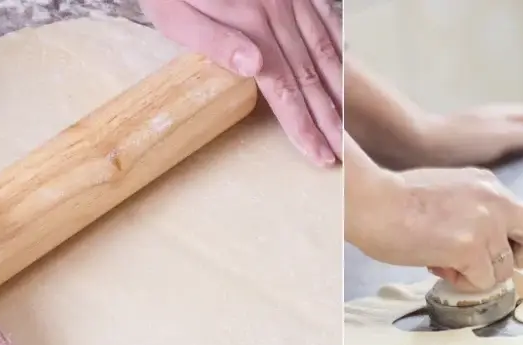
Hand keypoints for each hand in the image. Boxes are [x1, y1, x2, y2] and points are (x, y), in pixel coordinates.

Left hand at [141, 0, 341, 165]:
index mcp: (250, 24)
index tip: (319, 153)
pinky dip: (339, 45)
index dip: (303, 123)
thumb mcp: (175, 14)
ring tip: (347, 122)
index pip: (284, 86)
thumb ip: (214, 41)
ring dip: (338, 90)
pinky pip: (326, 16)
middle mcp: (279, 11)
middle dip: (327, 118)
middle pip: (310, 75)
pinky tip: (344, 67)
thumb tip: (256, 66)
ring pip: (325, 49)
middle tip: (340, 151)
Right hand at [351, 167, 522, 291]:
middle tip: (484, 264)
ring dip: (477, 275)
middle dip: (514, 259)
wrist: (372, 202)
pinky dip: (462, 282)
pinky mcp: (470, 248)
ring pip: (504, 269)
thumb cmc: (393, 199)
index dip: (516, 241)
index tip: (494, 249)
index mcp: (488, 184)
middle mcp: (495, 200)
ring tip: (443, 263)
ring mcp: (485, 224)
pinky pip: (482, 282)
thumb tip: (479, 243)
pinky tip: (437, 267)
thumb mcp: (446, 191)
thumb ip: (470, 210)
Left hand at [415, 103, 522, 167]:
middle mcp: (489, 123)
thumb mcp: (497, 136)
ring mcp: (474, 137)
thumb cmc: (457, 141)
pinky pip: (492, 154)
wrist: (412, 146)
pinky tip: (501, 180)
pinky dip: (504, 162)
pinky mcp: (460, 154)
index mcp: (501, 118)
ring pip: (507, 139)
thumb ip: (522, 135)